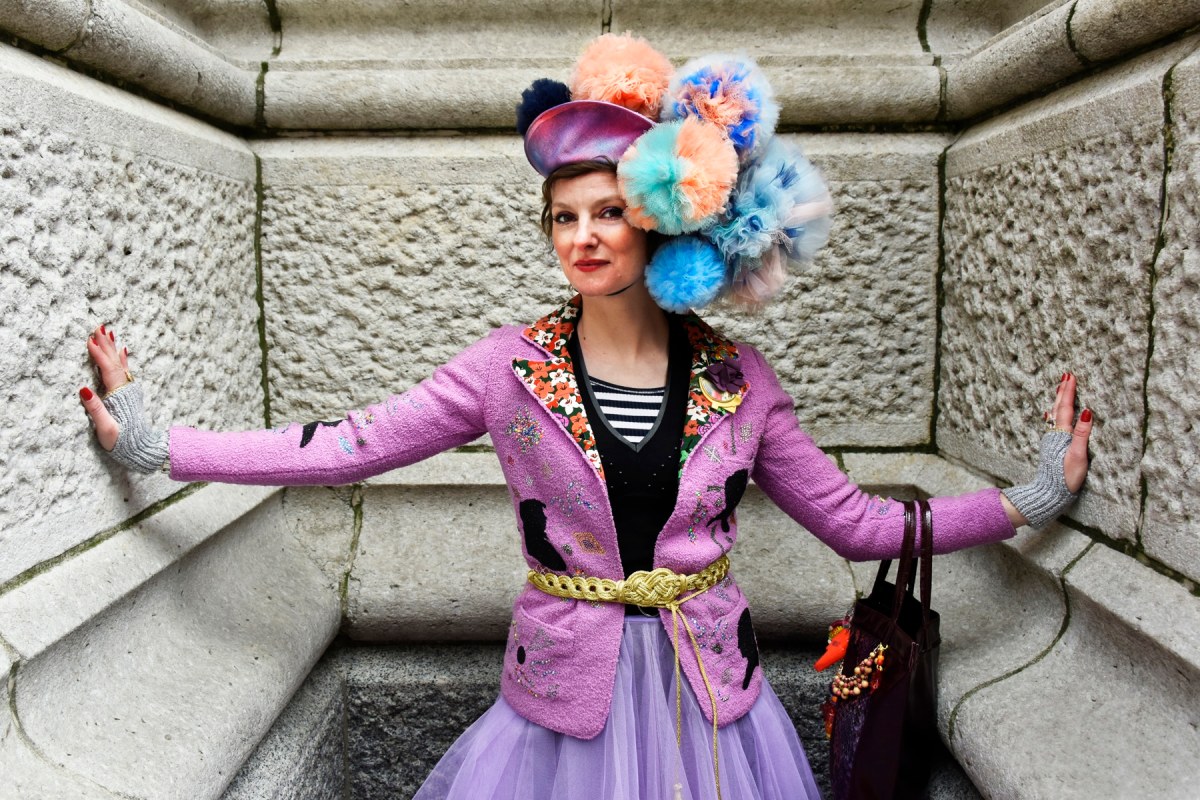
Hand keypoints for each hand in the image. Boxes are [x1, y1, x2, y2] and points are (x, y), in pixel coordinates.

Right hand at [79, 324, 130, 450]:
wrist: (142, 448)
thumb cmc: (122, 441)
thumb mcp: (106, 428)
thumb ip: (95, 409)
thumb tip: (83, 389)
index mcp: (118, 396)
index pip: (107, 370)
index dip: (99, 355)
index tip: (90, 340)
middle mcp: (125, 389)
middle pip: (114, 362)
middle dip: (106, 344)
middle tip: (98, 327)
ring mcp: (129, 391)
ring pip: (119, 364)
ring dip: (112, 348)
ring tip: (108, 333)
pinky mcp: (129, 394)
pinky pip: (124, 371)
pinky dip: (121, 359)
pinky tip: (121, 351)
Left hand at [1048, 372, 1091, 492]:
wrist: (1049, 493)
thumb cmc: (1065, 477)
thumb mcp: (1078, 456)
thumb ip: (1082, 434)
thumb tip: (1087, 411)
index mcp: (1062, 435)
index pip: (1066, 408)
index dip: (1069, 392)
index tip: (1071, 376)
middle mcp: (1054, 435)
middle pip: (1058, 409)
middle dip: (1063, 391)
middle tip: (1065, 375)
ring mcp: (1052, 441)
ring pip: (1055, 415)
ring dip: (1059, 401)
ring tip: (1061, 389)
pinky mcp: (1052, 448)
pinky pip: (1055, 424)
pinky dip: (1058, 414)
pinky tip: (1056, 415)